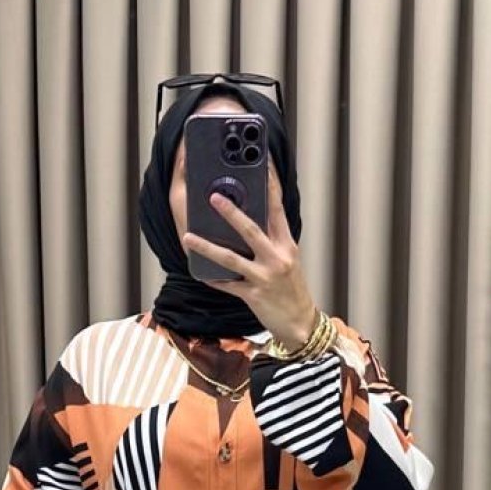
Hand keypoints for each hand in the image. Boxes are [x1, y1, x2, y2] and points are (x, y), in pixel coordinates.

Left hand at [181, 167, 317, 350]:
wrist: (301, 324)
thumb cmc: (292, 290)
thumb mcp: (288, 260)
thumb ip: (272, 240)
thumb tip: (249, 220)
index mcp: (287, 245)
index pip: (277, 209)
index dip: (269, 185)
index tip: (260, 164)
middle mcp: (277, 258)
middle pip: (251, 230)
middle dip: (231, 212)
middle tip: (213, 197)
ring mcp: (264, 278)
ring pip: (232, 259)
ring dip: (208, 247)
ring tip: (189, 236)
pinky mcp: (254, 296)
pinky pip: (228, 285)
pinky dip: (213, 279)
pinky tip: (199, 272)